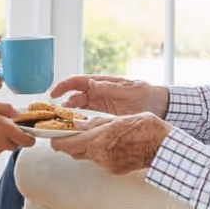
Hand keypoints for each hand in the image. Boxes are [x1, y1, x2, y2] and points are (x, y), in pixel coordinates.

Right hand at [0, 101, 35, 158]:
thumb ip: (5, 108)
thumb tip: (15, 113)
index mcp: (5, 128)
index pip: (27, 141)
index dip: (30, 138)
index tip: (27, 133)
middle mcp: (0, 142)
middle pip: (14, 144)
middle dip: (12, 136)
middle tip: (1, 125)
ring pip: (2, 146)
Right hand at [50, 75, 169, 117]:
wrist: (157, 105)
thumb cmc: (143, 93)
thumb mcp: (128, 89)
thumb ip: (110, 87)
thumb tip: (92, 83)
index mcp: (101, 82)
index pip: (77, 81)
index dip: (63, 86)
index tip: (53, 94)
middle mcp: (97, 91)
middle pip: (74, 95)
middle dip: (62, 102)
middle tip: (53, 113)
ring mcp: (100, 103)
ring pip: (78, 106)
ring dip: (68, 113)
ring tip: (60, 122)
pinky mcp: (104, 113)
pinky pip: (87, 115)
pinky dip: (78, 120)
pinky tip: (74, 127)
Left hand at [50, 113, 170, 174]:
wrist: (165, 148)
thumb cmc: (146, 128)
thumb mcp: (119, 119)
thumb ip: (96, 123)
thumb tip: (77, 124)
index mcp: (99, 140)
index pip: (65, 145)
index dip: (56, 140)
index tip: (52, 134)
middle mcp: (100, 156)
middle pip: (73, 152)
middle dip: (69, 142)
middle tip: (71, 132)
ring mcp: (108, 165)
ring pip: (86, 156)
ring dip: (85, 146)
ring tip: (95, 134)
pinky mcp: (115, 170)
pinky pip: (100, 160)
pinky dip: (100, 152)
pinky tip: (112, 143)